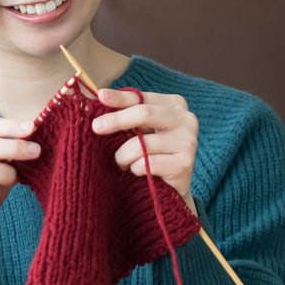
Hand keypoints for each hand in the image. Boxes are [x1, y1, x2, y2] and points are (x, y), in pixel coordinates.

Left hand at [92, 88, 197, 203]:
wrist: (169, 188)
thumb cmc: (151, 153)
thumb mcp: (140, 129)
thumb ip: (127, 113)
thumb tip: (101, 97)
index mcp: (174, 104)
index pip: (142, 98)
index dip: (120, 98)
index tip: (100, 96)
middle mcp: (186, 119)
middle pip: (144, 114)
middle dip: (117, 120)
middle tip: (96, 127)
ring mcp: (188, 141)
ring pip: (142, 144)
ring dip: (123, 156)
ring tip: (122, 163)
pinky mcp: (184, 163)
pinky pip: (147, 163)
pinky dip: (135, 169)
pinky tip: (137, 171)